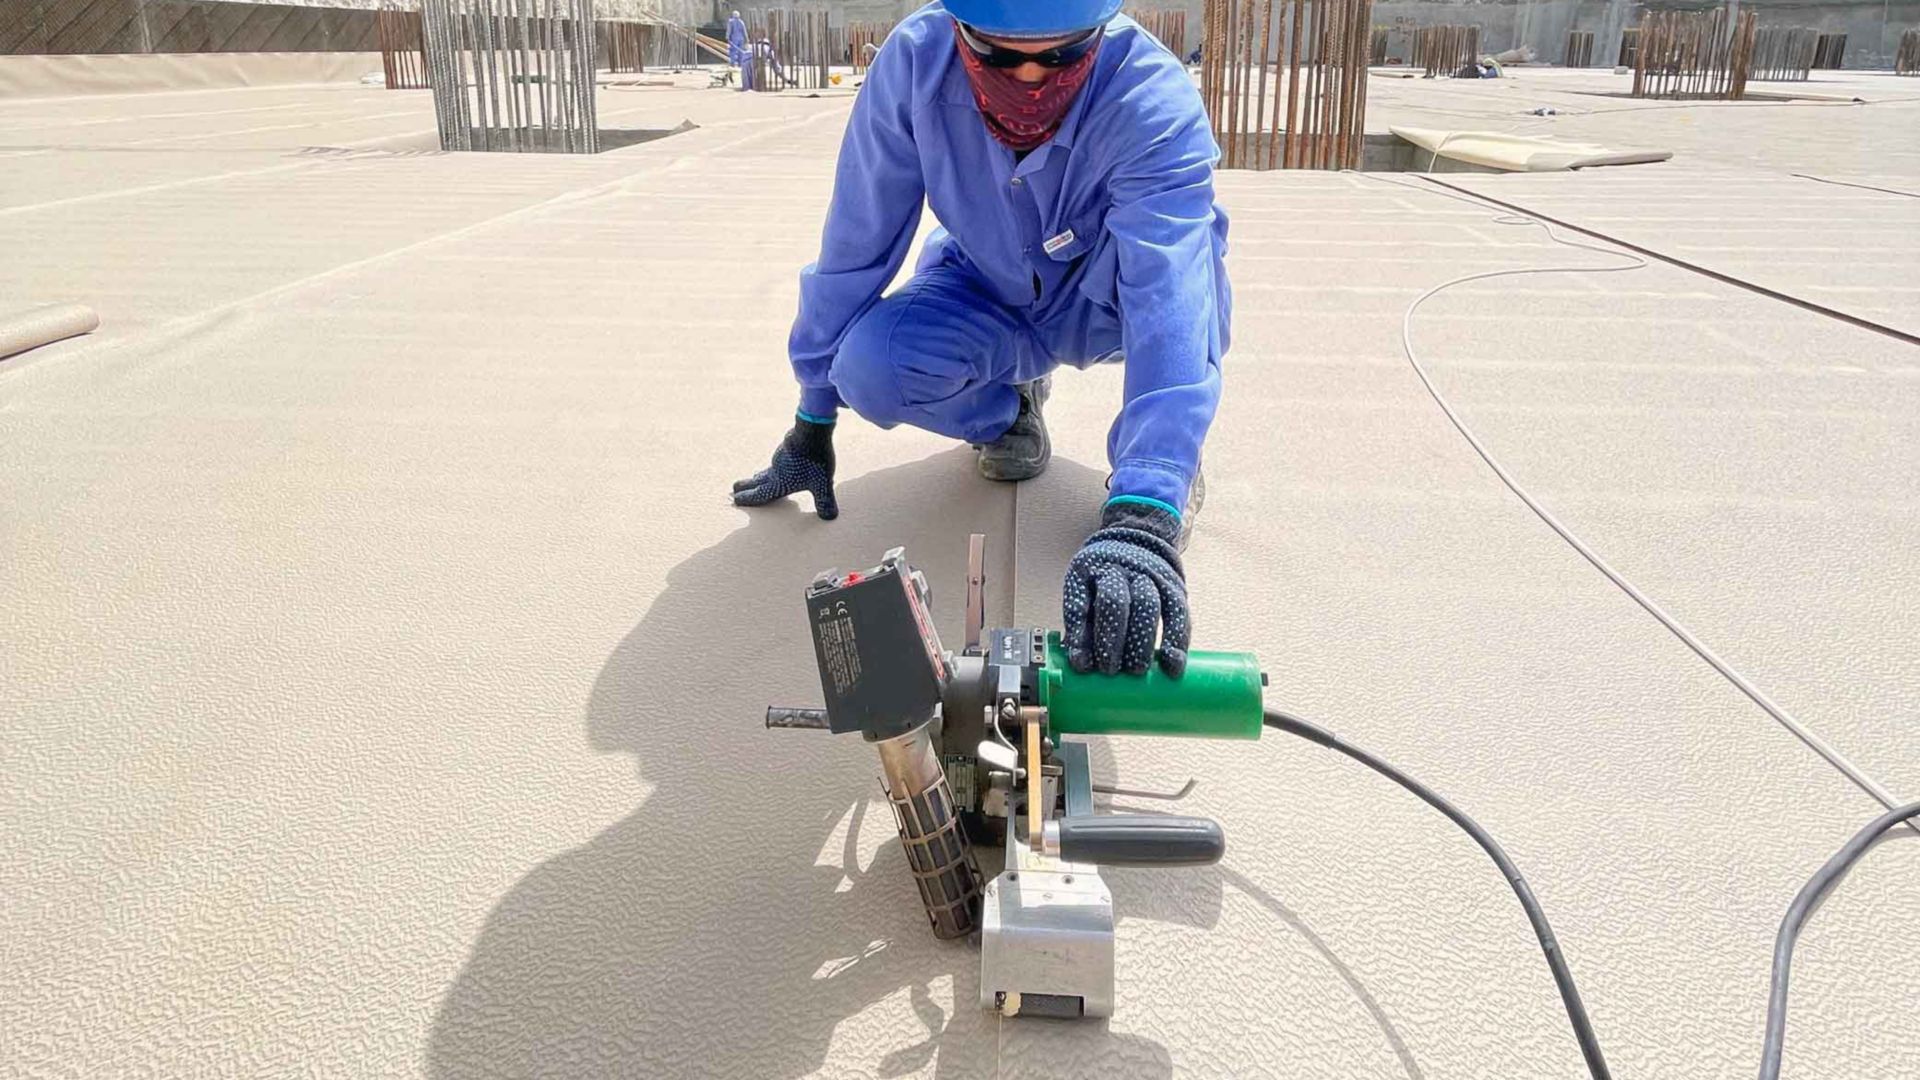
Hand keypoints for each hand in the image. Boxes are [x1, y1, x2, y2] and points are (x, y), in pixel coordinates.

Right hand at [731, 416, 837, 519]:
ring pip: (766, 469)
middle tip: (735, 489)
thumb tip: (829, 517)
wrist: (811, 431)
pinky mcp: (786, 447)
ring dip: (759, 476)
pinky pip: (777, 460)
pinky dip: (774, 465)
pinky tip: (780, 462)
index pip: (760, 494)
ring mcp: (780, 458)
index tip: (736, 500)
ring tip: (756, 477)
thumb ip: (825, 501)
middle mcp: (775, 471)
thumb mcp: (823, 484)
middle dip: (746, 487)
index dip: (748, 499)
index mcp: (779, 483)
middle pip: (757, 481)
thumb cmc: (814, 461)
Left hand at [1061, 501, 1188, 676]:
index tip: (1082, 665)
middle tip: (1111, 670)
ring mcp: (1149, 576)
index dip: (1081, 636)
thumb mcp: (1083, 592)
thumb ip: (1081, 625)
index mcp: (1088, 569)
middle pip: (1116, 603)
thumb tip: (1081, 665)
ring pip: (1148, 606)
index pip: (1082, 602)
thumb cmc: (1102, 580)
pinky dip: (1176, 642)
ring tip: (1137, 671)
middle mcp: (1120, 569)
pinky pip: (1178, 614)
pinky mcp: (1174, 587)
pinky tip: (1172, 664)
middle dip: (1112, 640)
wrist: (1137, 542)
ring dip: (1142, 642)